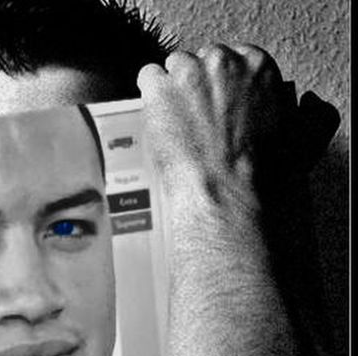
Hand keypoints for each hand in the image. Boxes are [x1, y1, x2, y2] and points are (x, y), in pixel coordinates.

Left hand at [137, 44, 338, 197]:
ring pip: (173, 69)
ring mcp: (189, 74)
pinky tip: (159, 124)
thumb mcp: (296, 138)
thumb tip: (306, 108)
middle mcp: (225, 63)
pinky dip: (150, 100)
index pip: (233, 60)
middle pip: (201, 62)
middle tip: (198, 125)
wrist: (228, 196)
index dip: (223, 88)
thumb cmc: (259, 176)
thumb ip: (295, 113)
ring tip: (177, 128)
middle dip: (198, 90)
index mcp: (259, 67)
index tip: (221, 110)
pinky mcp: (160, 91)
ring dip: (172, 94)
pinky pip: (148, 80)